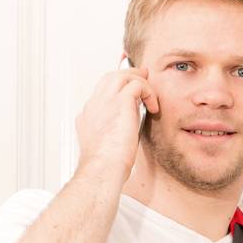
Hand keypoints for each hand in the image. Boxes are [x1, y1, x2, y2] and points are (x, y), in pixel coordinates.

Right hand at [75, 57, 159, 177]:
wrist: (102, 167)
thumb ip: (112, 135)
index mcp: (89, 116)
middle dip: (127, 75)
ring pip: (122, 75)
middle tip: (142, 77)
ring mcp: (105, 101)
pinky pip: (137, 84)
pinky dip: (148, 91)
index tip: (130, 94)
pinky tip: (153, 107)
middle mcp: (95, 105)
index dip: (116, 90)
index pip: (101, 94)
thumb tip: (123, 133)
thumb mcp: (105, 147)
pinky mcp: (120, 102)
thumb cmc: (105, 165)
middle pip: (109, 78)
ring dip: (138, 80)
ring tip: (150, 90)